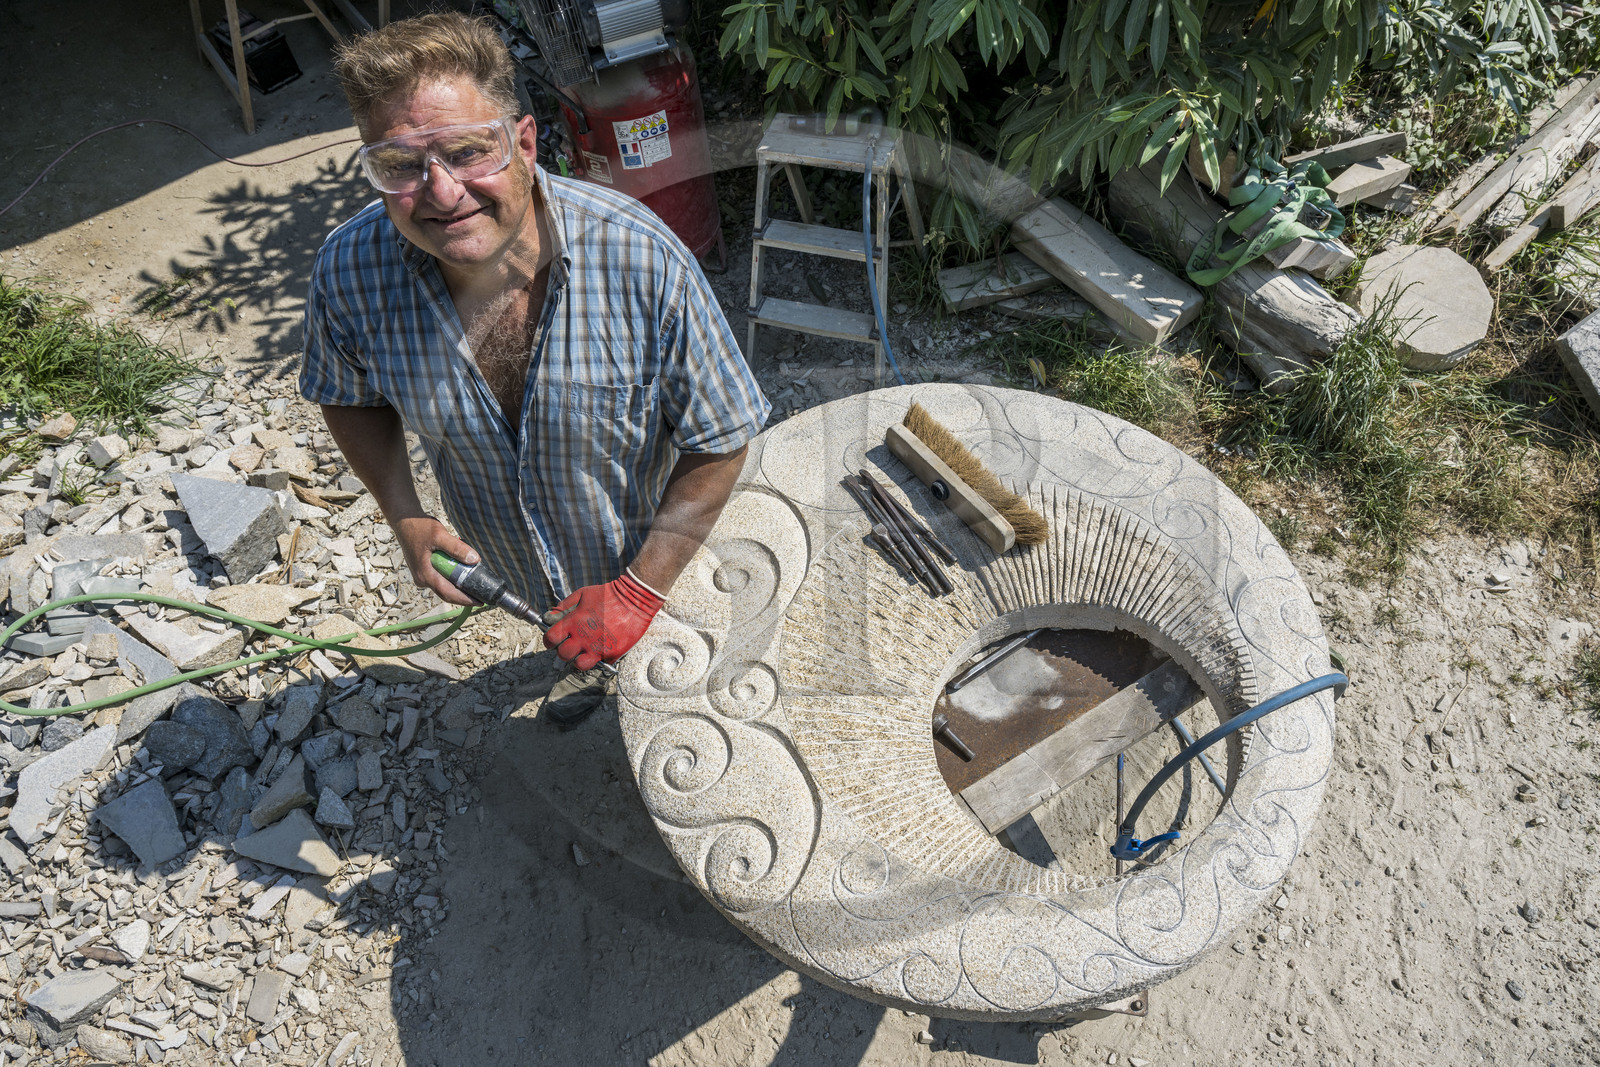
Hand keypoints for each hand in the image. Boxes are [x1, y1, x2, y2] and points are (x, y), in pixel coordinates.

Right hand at [393, 516, 479, 606]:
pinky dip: (453, 576)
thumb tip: (475, 560)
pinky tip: (464, 569)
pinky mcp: (424, 569)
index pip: (448, 593)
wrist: (404, 521)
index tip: (480, 602)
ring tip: (476, 583)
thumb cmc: (419, 527)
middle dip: (464, 596)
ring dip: (459, 585)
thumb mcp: (439, 535)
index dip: (465, 599)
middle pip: (447, 592)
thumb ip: (456, 548)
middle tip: (482, 595)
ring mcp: (422, 575)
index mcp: (425, 574)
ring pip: (444, 585)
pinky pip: (441, 577)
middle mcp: (422, 579)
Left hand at [543, 572, 664, 670]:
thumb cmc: (607, 594)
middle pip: (563, 655)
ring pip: (580, 665)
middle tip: (571, 645)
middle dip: (564, 651)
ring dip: (580, 659)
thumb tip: (551, 614)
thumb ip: (565, 605)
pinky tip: (603, 648)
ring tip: (585, 652)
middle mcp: (584, 638)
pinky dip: (601, 657)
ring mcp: (598, 648)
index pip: (551, 639)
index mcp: (573, 622)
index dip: (549, 641)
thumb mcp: (583, 593)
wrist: (634, 599)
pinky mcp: (613, 653)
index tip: (553, 640)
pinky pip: (601, 662)